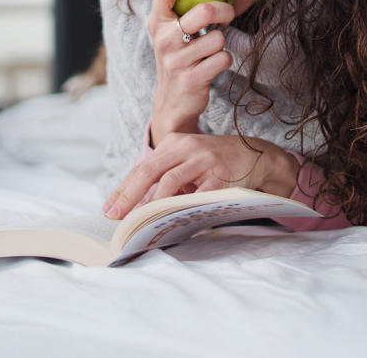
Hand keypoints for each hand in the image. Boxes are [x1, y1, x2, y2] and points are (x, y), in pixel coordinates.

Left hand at [102, 132, 301, 218]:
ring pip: (170, 183)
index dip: (123, 189)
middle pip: (150, 171)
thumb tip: (136, 206)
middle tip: (115, 217)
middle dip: (128, 196)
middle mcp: (187, 147)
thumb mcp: (188, 161)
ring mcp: (204, 160)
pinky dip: (183, 209)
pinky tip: (173, 222)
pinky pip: (196, 196)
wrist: (257, 155)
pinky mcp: (220, 175)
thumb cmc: (215, 163)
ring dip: (153, 205)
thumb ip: (166, 177)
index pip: (142, 167)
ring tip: (140, 223)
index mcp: (174, 143)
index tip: (109, 209)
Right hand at [148, 0, 236, 140]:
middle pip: (202, 12)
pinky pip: (223, 59)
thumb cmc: (175, 55)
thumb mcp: (165, 27)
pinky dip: (224, 60)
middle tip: (228, 14)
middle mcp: (163, 41)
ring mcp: (176, 61)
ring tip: (211, 49)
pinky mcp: (192, 79)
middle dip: (223, 10)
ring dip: (221, 43)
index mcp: (156, 23)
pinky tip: (214, 64)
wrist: (173, 102)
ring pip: (217, 38)